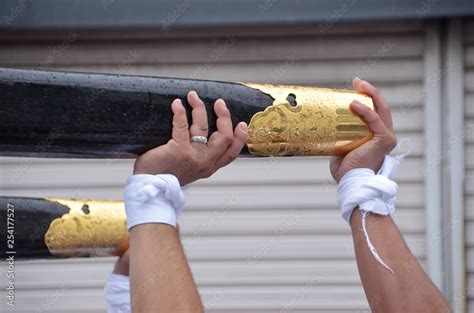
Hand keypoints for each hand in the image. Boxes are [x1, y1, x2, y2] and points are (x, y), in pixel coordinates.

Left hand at [133, 91, 247, 184]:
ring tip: (193, 96)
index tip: (242, 124)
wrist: (150, 189)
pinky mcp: (178, 149)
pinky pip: (182, 125)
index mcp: (209, 167)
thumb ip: (198, 157)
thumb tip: (199, 135)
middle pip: (224, 136)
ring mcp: (193, 156)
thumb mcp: (189, 170)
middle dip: (224, 116)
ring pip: (203, 126)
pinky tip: (177, 104)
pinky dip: (180, 112)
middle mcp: (205, 162)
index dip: (240, 138)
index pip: (232, 153)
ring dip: (199, 108)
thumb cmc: (165, 177)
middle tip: (219, 103)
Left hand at [330, 77, 396, 181]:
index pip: (375, 112)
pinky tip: (353, 102)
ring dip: (370, 94)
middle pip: (380, 107)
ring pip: (381, 109)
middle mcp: (385, 135)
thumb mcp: (342, 149)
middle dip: (369, 91)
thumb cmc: (346, 171)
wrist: (352, 183)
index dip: (367, 98)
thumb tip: (324, 128)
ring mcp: (386, 137)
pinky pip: (374, 120)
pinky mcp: (384, 140)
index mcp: (376, 136)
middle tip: (357, 81)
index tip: (354, 87)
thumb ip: (339, 138)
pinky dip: (365, 110)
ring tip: (358, 84)